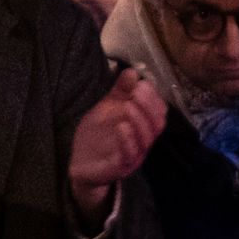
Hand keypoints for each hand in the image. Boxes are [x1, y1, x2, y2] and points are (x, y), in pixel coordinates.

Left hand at [68, 66, 167, 215]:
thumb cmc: (97, 136)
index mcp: (142, 127)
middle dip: (148, 106)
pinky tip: (121, 127)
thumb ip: (119, 92)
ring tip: (127, 106)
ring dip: (139, 120)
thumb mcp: (106, 109)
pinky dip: (127, 140)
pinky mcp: (120, 167)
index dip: (154, 98)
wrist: (80, 164)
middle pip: (156, 125)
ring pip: (146, 139)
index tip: (142, 83)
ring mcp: (134, 156)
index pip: (159, 112)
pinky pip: (129, 155)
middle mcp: (143, 142)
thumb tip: (132, 71)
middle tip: (135, 92)